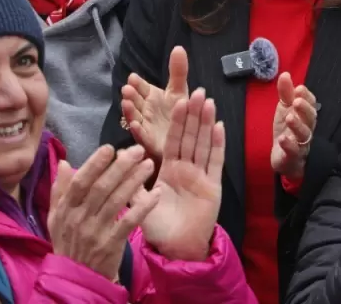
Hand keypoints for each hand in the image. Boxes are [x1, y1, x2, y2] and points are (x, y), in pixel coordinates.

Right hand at [48, 145, 159, 279]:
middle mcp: (80, 218)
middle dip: (121, 166)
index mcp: (67, 209)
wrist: (77, 276)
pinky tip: (156, 194)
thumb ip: (60, 189)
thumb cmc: (68, 242)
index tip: (111, 148)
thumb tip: (66, 162)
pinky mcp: (111, 244)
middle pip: (101, 187)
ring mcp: (96, 232)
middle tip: (138, 150)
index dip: (95, 164)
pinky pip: (130, 222)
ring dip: (134, 181)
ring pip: (117, 201)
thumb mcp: (56, 217)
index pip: (81, 182)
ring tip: (148, 165)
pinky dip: (143, 207)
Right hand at [122, 46, 189, 159]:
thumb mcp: (179, 90)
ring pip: (136, 117)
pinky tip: (135, 126)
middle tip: (126, 89)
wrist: (184, 138)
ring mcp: (146, 126)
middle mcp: (146, 110)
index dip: (137, 83)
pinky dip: (138, 131)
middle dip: (131, 95)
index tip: (133, 77)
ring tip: (126, 103)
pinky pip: (142, 136)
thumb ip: (178, 70)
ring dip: (130, 111)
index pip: (142, 88)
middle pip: (136, 101)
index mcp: (152, 97)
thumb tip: (178, 47)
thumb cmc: (178, 112)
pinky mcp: (150, 142)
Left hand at [140, 89, 225, 261]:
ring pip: (204, 144)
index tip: (178, 99)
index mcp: (168, 169)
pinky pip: (215, 162)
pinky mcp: (213, 186)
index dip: (176, 121)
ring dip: (207, 123)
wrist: (176, 249)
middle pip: (191, 137)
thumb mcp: (139, 203)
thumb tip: (120, 158)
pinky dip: (218, 144)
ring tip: (209, 101)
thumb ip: (132, 182)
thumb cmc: (157, 228)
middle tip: (198, 91)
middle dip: (194, 114)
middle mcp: (186, 169)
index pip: (173, 140)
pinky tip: (219, 126)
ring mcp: (201, 176)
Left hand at [269, 72, 316, 180]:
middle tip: (297, 101)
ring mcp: (301, 144)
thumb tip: (285, 74)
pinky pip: (293, 151)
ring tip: (289, 118)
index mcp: (305, 116)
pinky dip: (289, 145)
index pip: (311, 104)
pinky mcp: (293, 157)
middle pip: (311, 119)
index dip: (307, 97)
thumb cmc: (287, 130)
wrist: (283, 158)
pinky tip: (283, 138)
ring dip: (297, 125)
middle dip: (305, 109)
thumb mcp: (284, 109)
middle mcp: (307, 129)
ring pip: (304, 135)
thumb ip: (286, 93)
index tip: (299, 89)